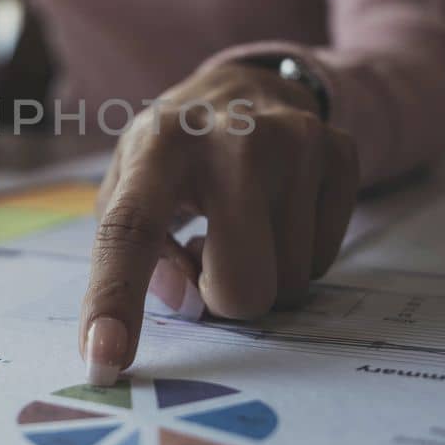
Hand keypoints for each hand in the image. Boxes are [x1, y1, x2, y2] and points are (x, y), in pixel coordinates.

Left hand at [78, 61, 358, 384]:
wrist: (246, 86)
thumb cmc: (173, 154)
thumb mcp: (128, 187)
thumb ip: (135, 254)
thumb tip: (188, 301)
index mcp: (158, 148)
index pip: (130, 231)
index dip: (115, 299)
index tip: (104, 358)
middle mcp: (232, 139)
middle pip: (240, 289)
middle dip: (225, 296)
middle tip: (212, 255)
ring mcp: (295, 144)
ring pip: (288, 285)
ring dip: (263, 272)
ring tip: (244, 223)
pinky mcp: (340, 153)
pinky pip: (324, 263)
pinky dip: (298, 253)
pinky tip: (278, 212)